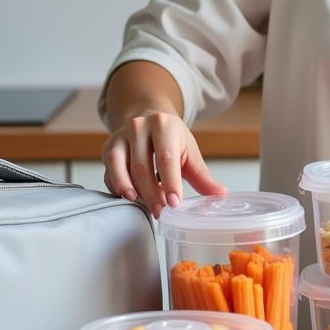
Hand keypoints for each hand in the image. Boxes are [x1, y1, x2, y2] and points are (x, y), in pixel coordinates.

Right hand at [101, 110, 226, 217]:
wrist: (149, 117)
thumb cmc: (171, 139)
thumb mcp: (189, 152)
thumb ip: (202, 176)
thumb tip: (220, 195)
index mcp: (164, 125)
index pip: (166, 157)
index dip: (170, 182)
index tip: (174, 204)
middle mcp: (140, 127)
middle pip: (142, 166)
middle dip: (151, 193)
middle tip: (161, 212)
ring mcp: (121, 136)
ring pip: (121, 168)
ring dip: (131, 190)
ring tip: (143, 206)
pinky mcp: (109, 147)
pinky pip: (109, 171)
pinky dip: (118, 187)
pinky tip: (130, 197)